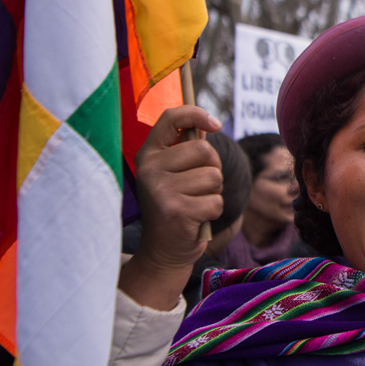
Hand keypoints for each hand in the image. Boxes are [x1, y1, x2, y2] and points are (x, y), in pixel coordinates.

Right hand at [120, 106, 223, 310]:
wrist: (163, 251)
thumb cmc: (176, 206)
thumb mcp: (174, 175)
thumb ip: (187, 149)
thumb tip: (208, 124)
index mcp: (148, 154)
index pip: (171, 118)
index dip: (196, 114)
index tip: (215, 124)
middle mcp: (150, 168)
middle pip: (205, 151)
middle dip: (213, 170)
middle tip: (197, 189)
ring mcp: (161, 189)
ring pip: (214, 177)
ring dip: (213, 193)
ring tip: (194, 205)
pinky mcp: (176, 210)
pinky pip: (216, 201)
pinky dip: (213, 211)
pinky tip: (196, 219)